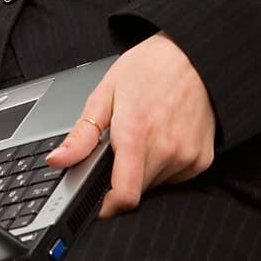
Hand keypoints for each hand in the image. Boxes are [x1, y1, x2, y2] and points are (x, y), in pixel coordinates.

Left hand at [46, 33, 215, 218]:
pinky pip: (176, 177)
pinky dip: (164, 167)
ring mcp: (187, 156)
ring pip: (155, 185)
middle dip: (120, 179)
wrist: (193, 54)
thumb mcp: (106, 93)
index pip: (123, 196)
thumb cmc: (149, 68)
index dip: (106, 206)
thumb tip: (57, 160)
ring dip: (143, 172)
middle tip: (119, 150)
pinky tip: (163, 138)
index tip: (96, 202)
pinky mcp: (203, 159)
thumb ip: (82, 134)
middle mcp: (165, 149)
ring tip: (144, 136)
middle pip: (135, 191)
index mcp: (135, 133)